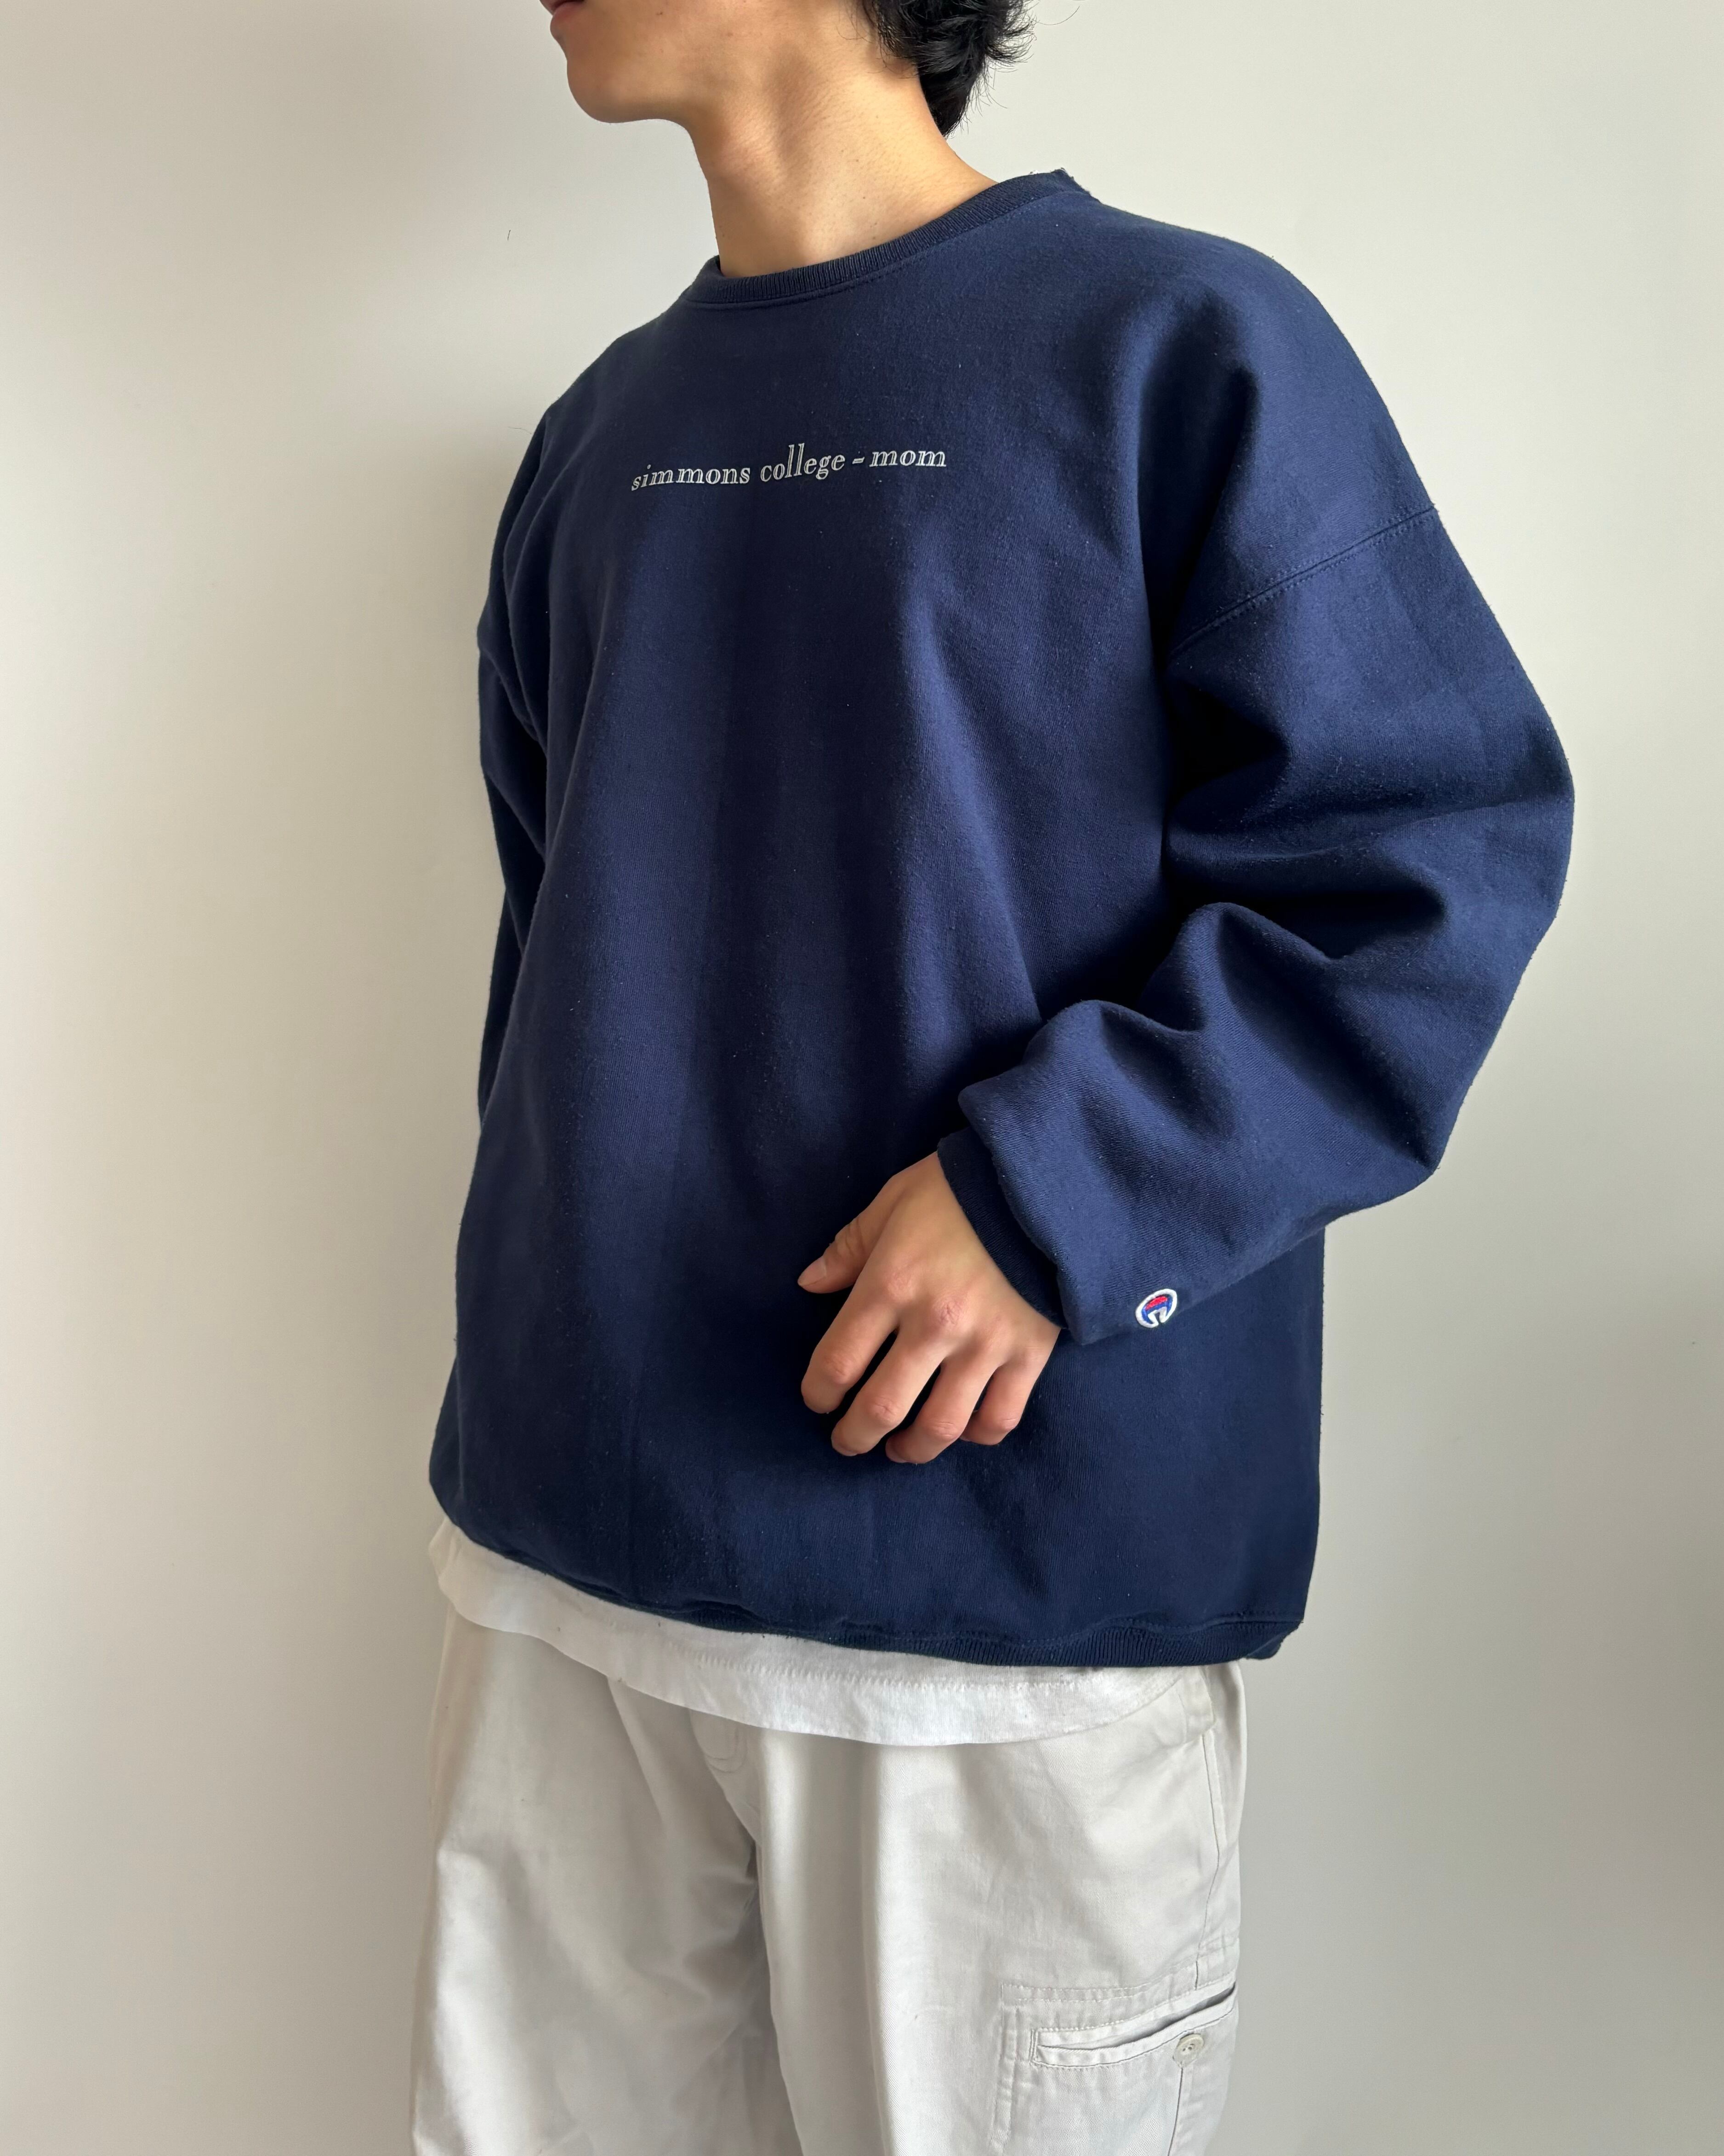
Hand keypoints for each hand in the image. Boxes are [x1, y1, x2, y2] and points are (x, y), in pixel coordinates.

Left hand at [796, 1153, 1060, 1464]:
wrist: (1047, 1182)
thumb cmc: (961, 1188)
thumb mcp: (894, 1202)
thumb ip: (850, 1247)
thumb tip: (809, 1284)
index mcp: (891, 1283)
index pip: (838, 1361)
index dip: (819, 1392)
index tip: (817, 1399)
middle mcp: (934, 1324)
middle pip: (882, 1406)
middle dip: (856, 1435)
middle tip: (848, 1441)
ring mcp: (984, 1344)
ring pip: (941, 1425)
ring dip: (912, 1449)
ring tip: (899, 1450)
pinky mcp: (1029, 1354)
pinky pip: (999, 1417)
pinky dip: (976, 1434)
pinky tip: (961, 1431)